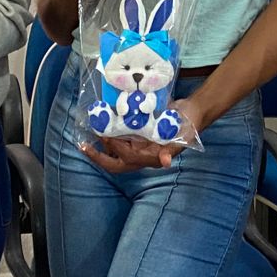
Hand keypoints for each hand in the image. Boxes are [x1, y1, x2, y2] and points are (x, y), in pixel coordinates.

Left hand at [81, 101, 203, 171]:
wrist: (192, 113)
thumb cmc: (188, 127)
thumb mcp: (183, 138)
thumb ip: (172, 149)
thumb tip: (165, 162)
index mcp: (151, 158)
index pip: (127, 156)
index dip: (115, 147)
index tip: (105, 135)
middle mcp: (142, 155)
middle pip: (115, 163)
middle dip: (98, 157)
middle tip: (83, 146)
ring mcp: (139, 145)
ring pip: (115, 151)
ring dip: (101, 144)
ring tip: (88, 133)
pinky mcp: (138, 134)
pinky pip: (120, 137)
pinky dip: (109, 132)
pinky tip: (102, 122)